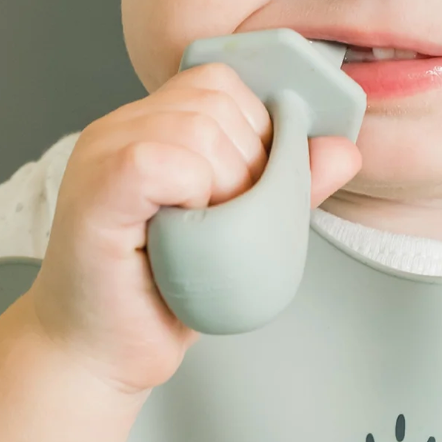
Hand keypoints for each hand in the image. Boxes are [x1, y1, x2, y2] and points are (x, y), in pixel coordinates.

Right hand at [27, 62, 360, 396]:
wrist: (99, 357)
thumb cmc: (160, 296)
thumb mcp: (242, 231)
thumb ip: (287, 184)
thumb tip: (346, 150)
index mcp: (150, 125)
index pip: (221, 84)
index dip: (255, 130)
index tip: (248, 189)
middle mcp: (120, 127)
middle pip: (215, 100)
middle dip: (248, 162)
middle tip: (224, 221)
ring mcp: (101, 151)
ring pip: (197, 127)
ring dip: (224, 185)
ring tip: (202, 233)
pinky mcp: (96, 187)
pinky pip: (160, 159)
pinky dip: (190, 194)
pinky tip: (178, 232)